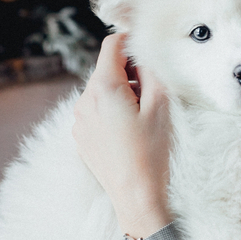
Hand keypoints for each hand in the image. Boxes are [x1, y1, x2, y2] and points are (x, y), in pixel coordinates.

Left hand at [73, 33, 172, 236]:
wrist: (135, 197)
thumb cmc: (151, 152)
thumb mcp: (160, 105)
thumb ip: (151, 71)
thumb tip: (144, 55)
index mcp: (103, 87)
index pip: (112, 45)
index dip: (130, 42)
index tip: (146, 52)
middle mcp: (84, 100)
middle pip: (105, 69)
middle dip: (128, 72)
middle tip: (150, 92)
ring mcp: (79, 120)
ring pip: (100, 91)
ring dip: (120, 93)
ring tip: (140, 116)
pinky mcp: (81, 137)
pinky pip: (95, 112)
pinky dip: (110, 112)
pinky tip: (128, 132)